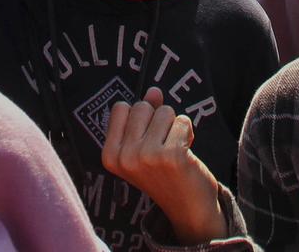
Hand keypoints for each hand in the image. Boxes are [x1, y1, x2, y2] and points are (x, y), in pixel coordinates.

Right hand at [101, 87, 226, 244]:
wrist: (188, 207)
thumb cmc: (164, 173)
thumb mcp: (144, 145)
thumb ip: (145, 115)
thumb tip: (153, 91)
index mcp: (110, 155)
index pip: (121, 107)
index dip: (138, 118)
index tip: (146, 139)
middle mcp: (125, 157)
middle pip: (141, 106)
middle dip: (157, 120)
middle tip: (162, 146)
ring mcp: (147, 156)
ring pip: (164, 111)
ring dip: (174, 126)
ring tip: (174, 150)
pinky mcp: (171, 155)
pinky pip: (183, 121)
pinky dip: (187, 132)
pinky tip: (185, 153)